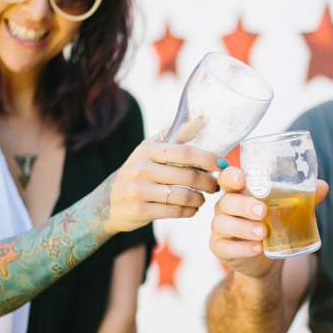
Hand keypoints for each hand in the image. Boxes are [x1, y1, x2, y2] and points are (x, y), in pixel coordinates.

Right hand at [104, 137, 219, 233]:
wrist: (109, 201)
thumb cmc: (138, 172)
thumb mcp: (150, 151)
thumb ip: (175, 137)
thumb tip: (200, 121)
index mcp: (147, 150)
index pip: (185, 152)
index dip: (208, 159)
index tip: (223, 164)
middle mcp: (141, 168)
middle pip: (188, 175)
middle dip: (209, 182)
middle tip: (216, 186)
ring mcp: (139, 190)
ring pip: (184, 196)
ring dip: (200, 198)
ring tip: (203, 198)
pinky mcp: (140, 211)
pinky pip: (175, 212)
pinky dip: (189, 211)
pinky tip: (192, 208)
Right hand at [210, 166, 327, 278]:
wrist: (264, 260)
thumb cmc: (272, 226)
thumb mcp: (287, 211)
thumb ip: (302, 198)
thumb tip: (323, 186)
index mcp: (239, 192)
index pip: (227, 178)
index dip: (230, 176)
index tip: (241, 178)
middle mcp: (225, 207)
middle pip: (226, 201)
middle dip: (243, 205)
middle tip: (262, 211)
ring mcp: (220, 229)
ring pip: (222, 224)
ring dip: (243, 228)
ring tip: (263, 233)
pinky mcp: (220, 248)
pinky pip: (226, 247)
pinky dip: (242, 248)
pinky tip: (257, 248)